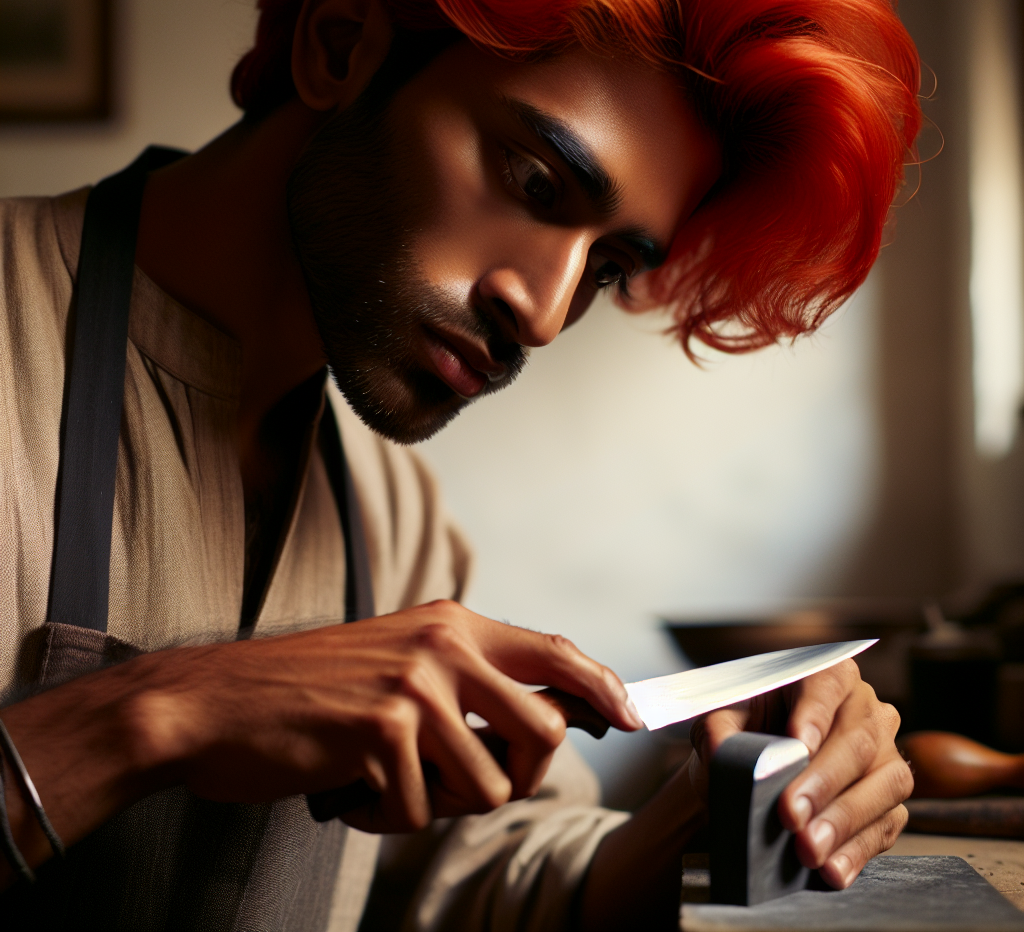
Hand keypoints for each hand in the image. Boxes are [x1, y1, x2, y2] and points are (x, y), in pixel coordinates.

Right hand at [124, 599, 640, 832]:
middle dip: (514, 776)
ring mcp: (415, 686)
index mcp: (452, 625)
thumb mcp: (401, 662)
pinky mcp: (383, 731)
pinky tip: (352, 786)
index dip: (601, 687)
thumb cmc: (311, 691)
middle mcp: (444, 646)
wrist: (220, 701)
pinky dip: (386, 816)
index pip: (553, 651)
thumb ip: (469, 682)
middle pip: (542, 732)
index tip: (629, 717)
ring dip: (437, 801)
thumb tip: (543, 722)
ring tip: (387, 777)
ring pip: (485, 786)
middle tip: (456, 778)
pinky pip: (419, 811)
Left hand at [688, 660, 911, 887]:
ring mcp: (885, 753)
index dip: (814, 715)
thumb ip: (718, 729)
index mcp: (824, 673)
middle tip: (791, 814)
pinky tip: (832, 869)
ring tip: (809, 848)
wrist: (748, 769)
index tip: (797, 745)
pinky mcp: (890, 800)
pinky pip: (886, 824)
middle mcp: (865, 708)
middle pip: (857, 741)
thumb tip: (719, 750)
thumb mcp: (720, 719)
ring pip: (883, 783)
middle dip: (823, 782)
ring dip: (844, 821)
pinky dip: (858, 850)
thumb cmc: (740, 732)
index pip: (826, 687)